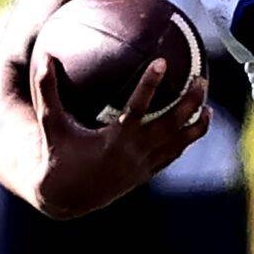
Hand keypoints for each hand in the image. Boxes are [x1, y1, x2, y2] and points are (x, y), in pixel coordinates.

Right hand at [28, 56, 210, 217]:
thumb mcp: (50, 123)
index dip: (150, 85)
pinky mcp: (146, 174)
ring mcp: (143, 165)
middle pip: (171, 125)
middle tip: (200, 77)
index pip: (138, 109)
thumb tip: (46, 56)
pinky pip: (172, 155)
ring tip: (207, 104)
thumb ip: (47, 90)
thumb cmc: (57, 155)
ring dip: (196, 123)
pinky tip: (193, 125)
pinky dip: (186, 140)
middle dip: (189, 102)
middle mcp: (134, 153)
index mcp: (114, 140)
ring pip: (179, 143)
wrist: (66, 197)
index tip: (162, 61)